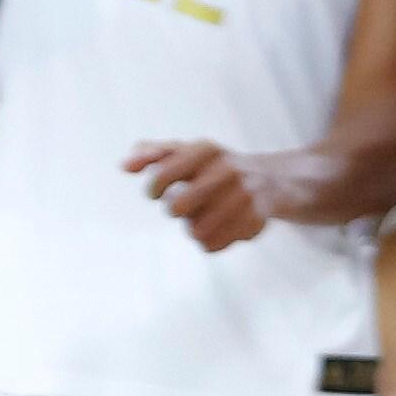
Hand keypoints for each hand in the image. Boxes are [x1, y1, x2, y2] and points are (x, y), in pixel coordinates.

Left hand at [122, 140, 269, 251]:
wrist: (271, 180)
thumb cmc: (213, 167)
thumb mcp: (186, 151)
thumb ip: (151, 152)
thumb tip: (124, 167)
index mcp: (206, 150)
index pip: (162, 175)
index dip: (153, 188)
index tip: (156, 192)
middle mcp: (228, 170)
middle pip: (177, 207)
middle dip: (175, 209)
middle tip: (184, 205)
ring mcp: (245, 196)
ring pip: (196, 231)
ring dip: (194, 228)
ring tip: (204, 217)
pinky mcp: (256, 221)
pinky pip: (213, 245)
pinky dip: (209, 242)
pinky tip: (219, 229)